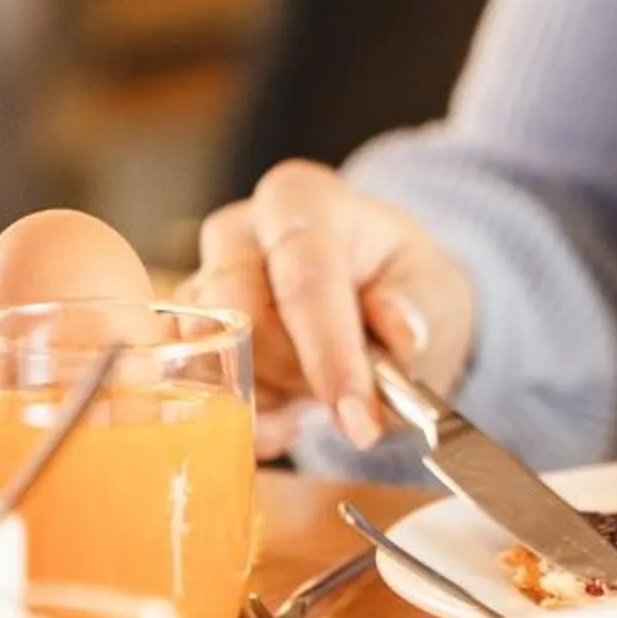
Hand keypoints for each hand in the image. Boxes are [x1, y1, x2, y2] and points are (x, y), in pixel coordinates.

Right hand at [183, 159, 475, 456]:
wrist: (369, 298)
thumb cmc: (398, 283)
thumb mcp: (434, 288)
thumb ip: (420, 309)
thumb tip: (401, 332)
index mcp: (299, 199)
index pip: (306, 280)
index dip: (330, 354)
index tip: (358, 418)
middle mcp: (235, 233)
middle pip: (244, 322)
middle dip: (299, 377)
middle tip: (347, 398)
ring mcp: (199, 284)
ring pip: (214, 363)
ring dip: (273, 400)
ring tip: (318, 396)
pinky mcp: (182, 336)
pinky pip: (198, 393)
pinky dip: (250, 417)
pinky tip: (287, 410)